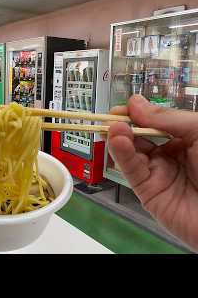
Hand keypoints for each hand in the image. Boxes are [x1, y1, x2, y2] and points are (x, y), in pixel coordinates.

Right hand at [107, 94, 197, 249]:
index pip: (155, 123)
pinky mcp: (149, 193)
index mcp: (187, 139)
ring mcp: (159, 174)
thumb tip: (136, 104)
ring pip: (131, 154)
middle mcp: (172, 156)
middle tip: (111, 117)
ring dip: (119, 139)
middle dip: (124, 126)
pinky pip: (132, 171)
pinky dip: (121, 155)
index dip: (138, 114)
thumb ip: (167, 118)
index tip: (124, 107)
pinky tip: (117, 141)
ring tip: (113, 127)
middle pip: (139, 138)